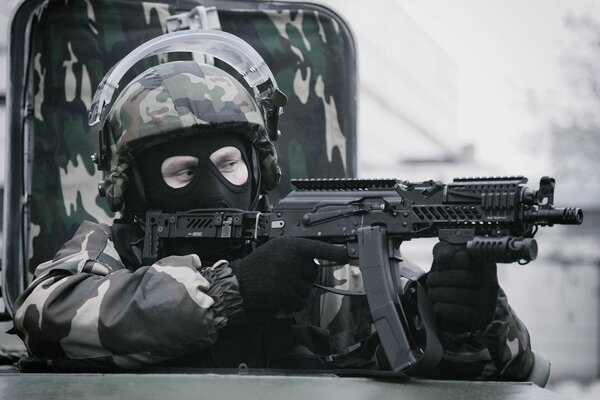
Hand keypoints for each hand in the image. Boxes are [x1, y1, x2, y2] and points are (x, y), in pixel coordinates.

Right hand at [231, 237, 347, 313]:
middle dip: (304, 277)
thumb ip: (296, 252)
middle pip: (314, 272)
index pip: (316, 248)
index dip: (334, 252)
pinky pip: (300, 301)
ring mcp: (286, 276)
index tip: (347, 254)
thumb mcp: (276, 250)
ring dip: (297, 291)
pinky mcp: (283, 292)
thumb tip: (317, 260)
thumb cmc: (258, 267)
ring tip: (279, 285)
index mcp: (288, 246)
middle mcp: (288, 258)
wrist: (238, 283)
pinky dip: (292, 302)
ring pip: (307, 289)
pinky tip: (279, 296)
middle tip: (285, 275)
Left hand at [426, 241, 498, 332]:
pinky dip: (439, 308)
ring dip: (435, 294)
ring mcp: (488, 301)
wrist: (463, 308)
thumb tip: (445, 256)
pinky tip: (438, 305)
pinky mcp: (481, 318)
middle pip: (459, 278)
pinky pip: (453, 311)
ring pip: (454, 295)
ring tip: (433, 294)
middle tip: (430, 282)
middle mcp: (491, 282)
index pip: (463, 258)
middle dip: (437, 280)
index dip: (447, 262)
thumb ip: (443, 250)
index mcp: (484, 263)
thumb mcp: (447, 260)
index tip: (440, 264)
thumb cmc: (453, 278)